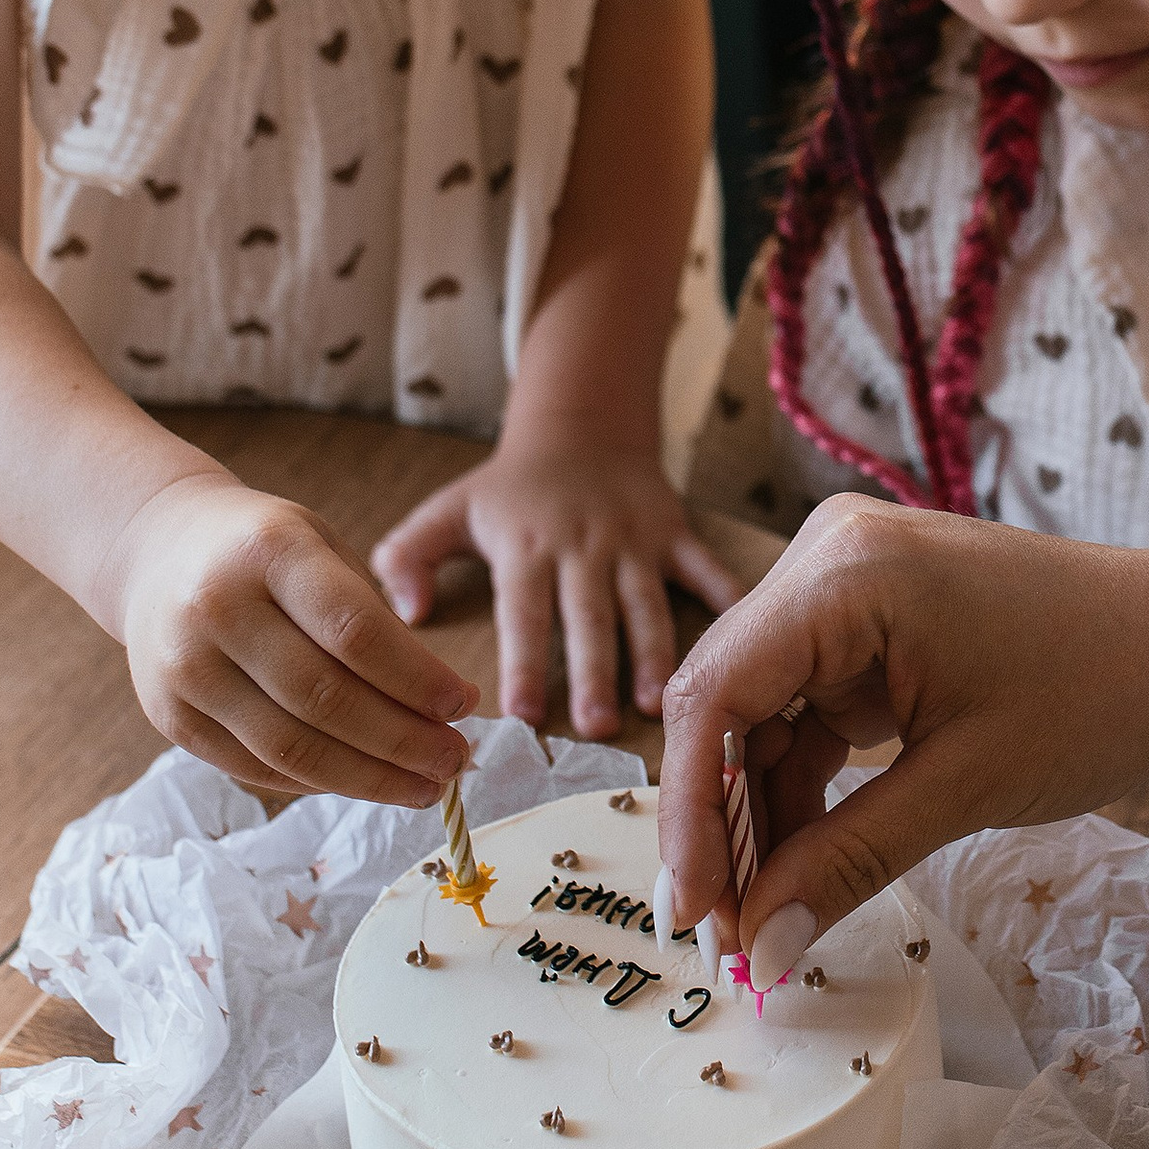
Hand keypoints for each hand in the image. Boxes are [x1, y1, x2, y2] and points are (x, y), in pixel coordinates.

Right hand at [102, 471, 477, 806]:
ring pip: (290, 749)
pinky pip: (256, 768)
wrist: (156, 549)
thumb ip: (374, 618)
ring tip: (423, 787)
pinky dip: (319, 783)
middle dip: (403, 741)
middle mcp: (217, 609)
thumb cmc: (264, 550)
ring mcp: (184, 668)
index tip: (466, 705)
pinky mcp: (168, 716)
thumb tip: (444, 708)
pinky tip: (364, 781)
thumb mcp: (320, 547)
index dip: (417, 679)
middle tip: (456, 759)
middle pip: (325, 699)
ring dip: (369, 779)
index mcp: (268, 552)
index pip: (354, 631)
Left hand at [371, 435, 741, 737]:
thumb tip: (407, 614)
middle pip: (588, 617)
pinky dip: (726, 599)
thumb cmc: (510, 485)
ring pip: (645, 604)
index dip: (522, 662)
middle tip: (596, 726)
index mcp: (527, 548)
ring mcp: (634, 540)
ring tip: (660, 703)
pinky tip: (742, 640)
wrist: (581, 422)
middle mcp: (582, 546)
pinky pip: (704, 567)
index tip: (521, 712)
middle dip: (594, 671)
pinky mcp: (674, 532)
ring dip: (654, 654)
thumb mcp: (448, 509)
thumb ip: (409, 557)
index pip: (522, 612)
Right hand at [657, 494, 1148, 983]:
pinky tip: (800, 864)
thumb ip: (847, 862)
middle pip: (724, 701)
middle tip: (724, 938)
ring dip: (756, 813)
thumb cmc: (1096, 691)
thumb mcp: (966, 787)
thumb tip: (760, 949)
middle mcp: (827, 559)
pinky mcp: (866, 618)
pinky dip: (799, 782)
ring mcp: (845, 584)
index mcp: (845, 575)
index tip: (695, 916)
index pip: (714, 694)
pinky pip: (803, 705)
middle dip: (720, 822)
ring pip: (757, 712)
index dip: (688, 812)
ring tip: (763, 921)